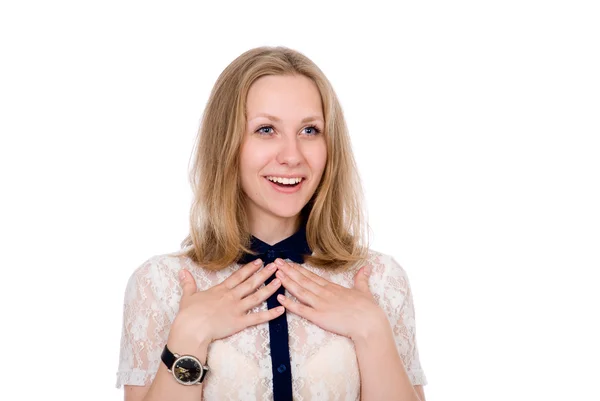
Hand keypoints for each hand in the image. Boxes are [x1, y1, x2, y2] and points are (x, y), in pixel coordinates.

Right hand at [168, 259, 284, 351]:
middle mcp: (231, 297)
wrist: (191, 328)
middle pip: (251, 283)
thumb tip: (182, 272)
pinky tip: (281, 309)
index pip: (238, 276)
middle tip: (276, 266)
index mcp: (220, 290)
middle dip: (264, 274)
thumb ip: (188, 283)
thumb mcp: (188, 295)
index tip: (259, 262)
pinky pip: (258, 318)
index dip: (249, 269)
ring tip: (281, 282)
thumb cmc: (188, 314)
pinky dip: (270, 314)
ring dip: (270, 289)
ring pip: (257, 297)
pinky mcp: (240, 322)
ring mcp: (237, 309)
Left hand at [273, 259, 388, 341]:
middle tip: (276, 262)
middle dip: (288, 271)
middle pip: (303, 280)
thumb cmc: (368, 309)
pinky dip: (289, 304)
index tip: (288, 262)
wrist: (369, 323)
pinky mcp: (319, 317)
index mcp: (333, 287)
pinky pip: (301, 309)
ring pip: (300, 291)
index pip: (312, 276)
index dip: (298, 269)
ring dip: (287, 282)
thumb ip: (361, 278)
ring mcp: (321, 304)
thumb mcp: (364, 290)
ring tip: (276, 274)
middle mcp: (324, 293)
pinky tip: (280, 297)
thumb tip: (367, 267)